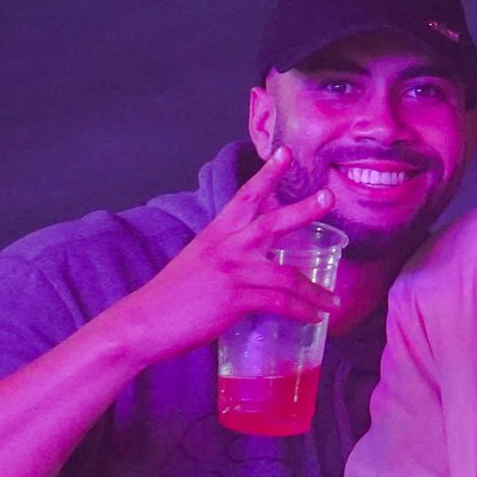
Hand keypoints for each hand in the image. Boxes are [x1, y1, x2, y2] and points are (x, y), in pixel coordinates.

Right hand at [105, 147, 338, 364]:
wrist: (142, 322)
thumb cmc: (170, 297)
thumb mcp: (197, 262)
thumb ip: (225, 255)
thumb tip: (251, 263)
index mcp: (215, 234)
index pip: (245, 196)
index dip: (267, 174)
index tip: (286, 153)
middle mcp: (226, 247)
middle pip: (272, 222)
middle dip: (305, 209)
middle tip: (330, 196)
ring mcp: (232, 272)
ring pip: (287, 275)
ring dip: (315, 290)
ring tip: (333, 300)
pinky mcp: (235, 299)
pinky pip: (280, 303)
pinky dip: (302, 311)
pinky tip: (315, 318)